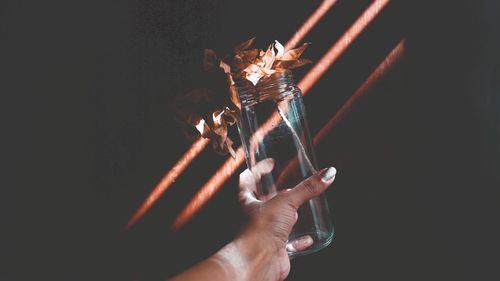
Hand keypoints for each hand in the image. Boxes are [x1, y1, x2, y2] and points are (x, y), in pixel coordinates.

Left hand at [229, 159, 336, 280]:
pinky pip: (287, 241)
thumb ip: (307, 188)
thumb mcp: (286, 202)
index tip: (271, 163)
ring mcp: (263, 231)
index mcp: (246, 199)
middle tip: (288, 185)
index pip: (248, 178)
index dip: (259, 169)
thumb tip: (327, 174)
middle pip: (262, 199)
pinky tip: (307, 237)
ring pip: (275, 219)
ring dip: (286, 214)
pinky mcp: (274, 246)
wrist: (259, 260)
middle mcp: (252, 215)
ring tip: (298, 207)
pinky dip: (298, 239)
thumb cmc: (260, 230)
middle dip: (275, 192)